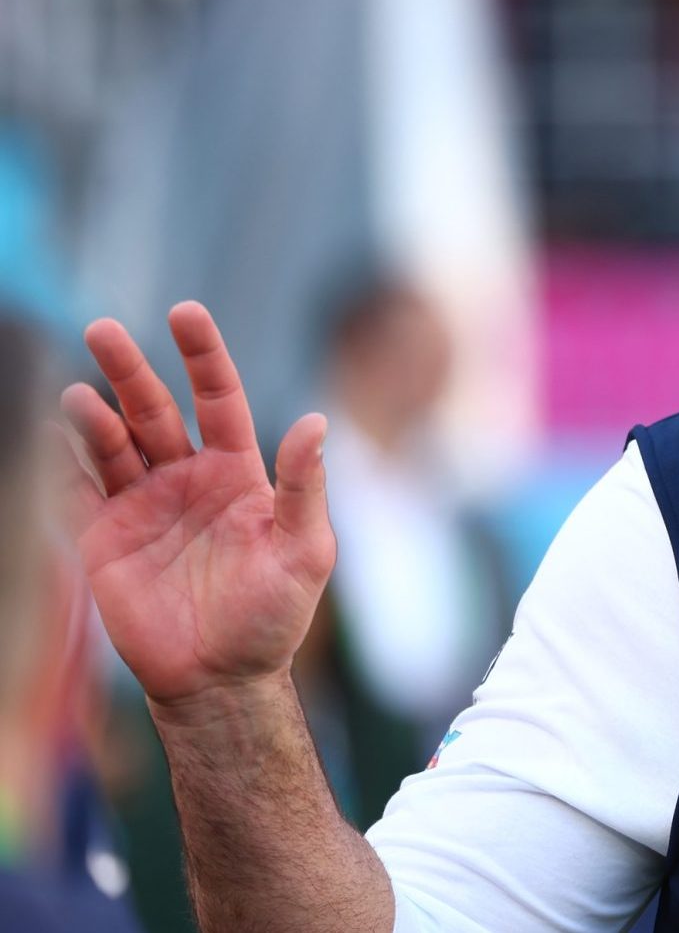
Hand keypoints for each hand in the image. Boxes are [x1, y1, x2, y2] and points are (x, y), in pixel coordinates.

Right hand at [58, 302, 335, 710]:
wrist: (221, 678)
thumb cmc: (274, 616)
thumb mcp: (305, 552)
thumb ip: (304, 488)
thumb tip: (316, 420)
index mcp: (238, 472)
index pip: (218, 399)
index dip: (202, 356)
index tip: (185, 312)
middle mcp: (187, 478)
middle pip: (155, 410)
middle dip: (130, 370)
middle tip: (104, 329)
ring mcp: (143, 505)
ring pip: (113, 444)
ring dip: (94, 415)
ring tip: (78, 395)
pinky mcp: (106, 538)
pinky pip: (79, 490)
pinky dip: (64, 461)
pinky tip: (52, 432)